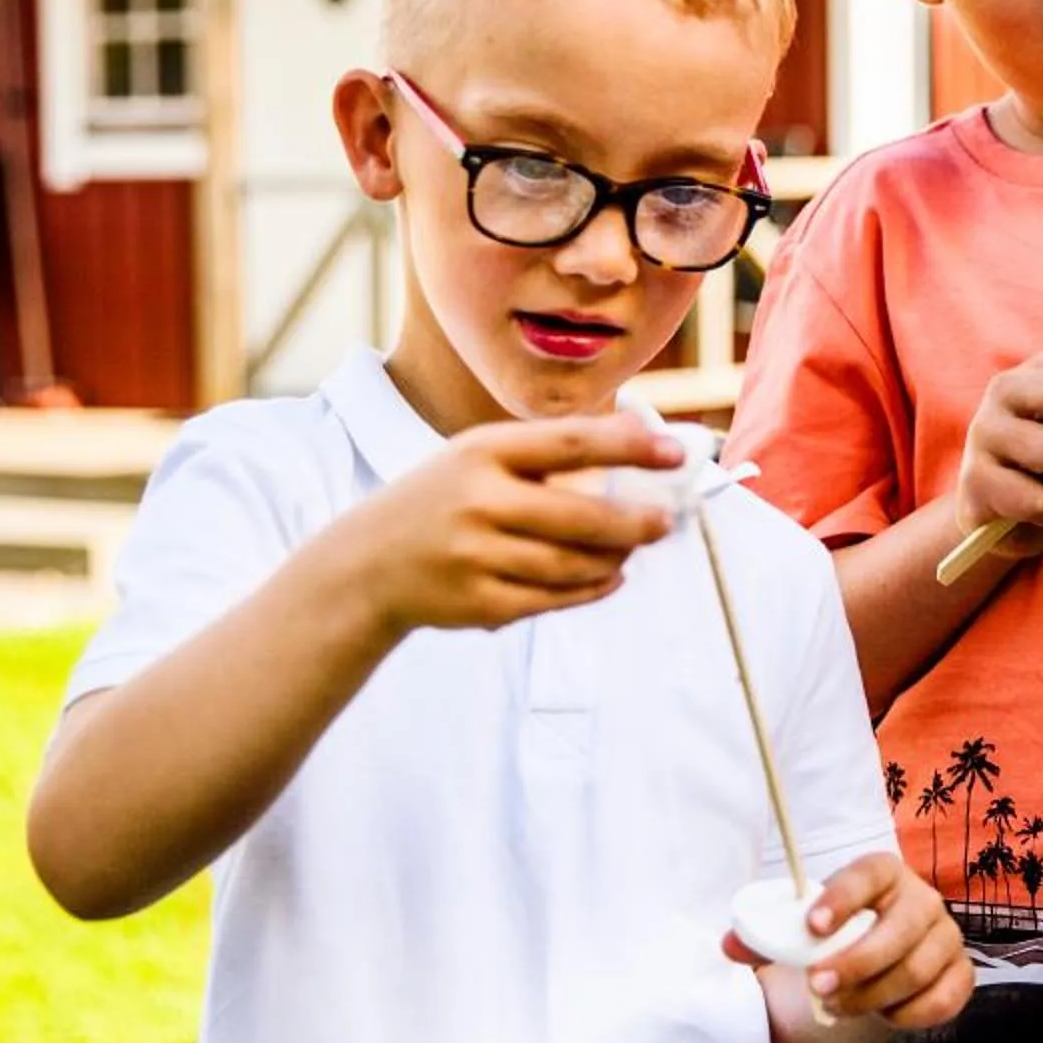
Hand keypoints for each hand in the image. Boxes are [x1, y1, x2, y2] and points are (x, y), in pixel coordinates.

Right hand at [356, 412, 682, 631]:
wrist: (367, 566)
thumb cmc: (442, 500)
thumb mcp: (476, 458)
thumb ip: (546, 451)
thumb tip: (637, 438)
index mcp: (481, 452)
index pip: (570, 443)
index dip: (629, 446)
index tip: (675, 452)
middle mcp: (478, 501)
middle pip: (580, 515)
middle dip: (635, 521)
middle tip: (667, 521)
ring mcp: (477, 557)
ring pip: (572, 564)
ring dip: (614, 558)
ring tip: (633, 548)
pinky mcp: (480, 604)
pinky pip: (553, 599)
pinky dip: (591, 589)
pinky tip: (610, 577)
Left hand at [725, 851, 972, 1028]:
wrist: (876, 959)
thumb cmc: (835, 936)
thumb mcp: (800, 931)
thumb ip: (765, 937)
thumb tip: (729, 946)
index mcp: (883, 872)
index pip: (867, 874)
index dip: (843, 897)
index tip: (812, 926)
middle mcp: (922, 899)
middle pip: (900, 928)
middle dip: (857, 961)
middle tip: (817, 986)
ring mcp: (946, 937)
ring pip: (917, 969)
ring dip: (873, 995)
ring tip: (837, 1007)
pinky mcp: (959, 974)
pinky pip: (943, 999)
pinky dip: (909, 1014)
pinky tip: (882, 1016)